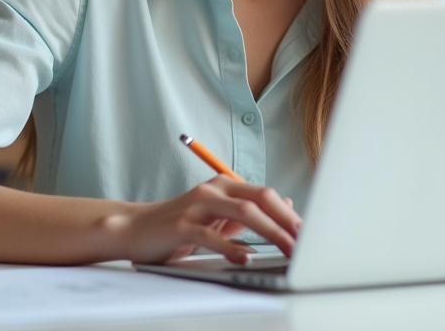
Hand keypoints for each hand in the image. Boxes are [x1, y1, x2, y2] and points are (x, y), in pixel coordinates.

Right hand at [109, 176, 301, 264]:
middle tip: (304, 242)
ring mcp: (197, 206)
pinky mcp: (182, 225)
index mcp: (224, 185)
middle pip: (260, 199)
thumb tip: (285, 205)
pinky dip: (231, 248)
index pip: (265, 194)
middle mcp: (213, 190)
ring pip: (243, 212)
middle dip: (286, 221)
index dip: (289, 213)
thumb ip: (247, 211)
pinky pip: (212, 235)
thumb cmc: (179, 225)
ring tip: (287, 249)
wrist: (136, 229)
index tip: (307, 233)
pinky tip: (245, 259)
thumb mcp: (216, 216)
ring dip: (271, 233)